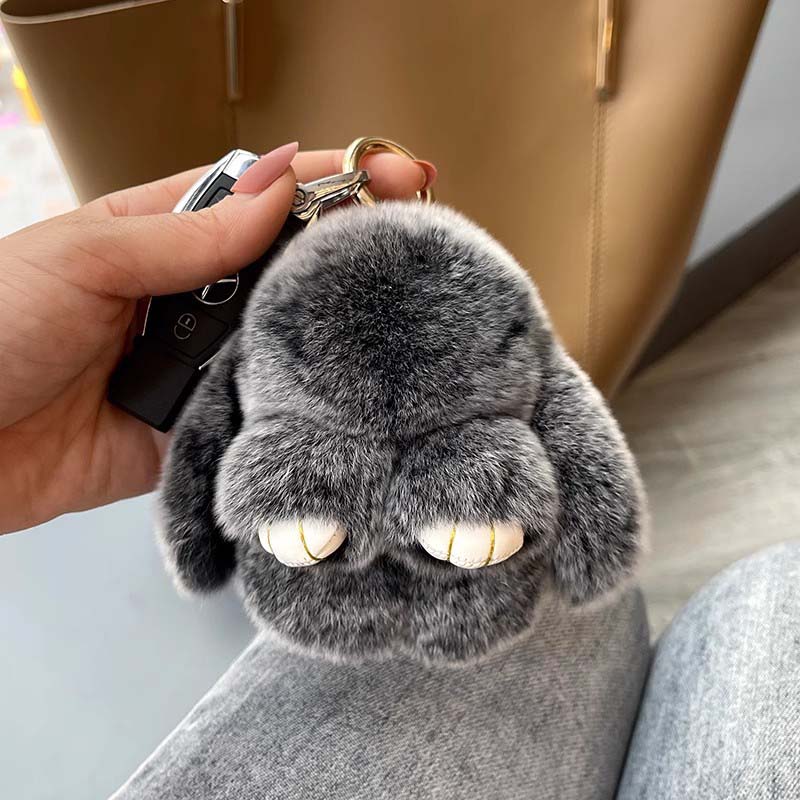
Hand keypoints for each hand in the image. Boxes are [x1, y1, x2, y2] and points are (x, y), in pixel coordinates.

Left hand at [0, 144, 435, 532]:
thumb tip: (276, 191)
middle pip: (284, 269)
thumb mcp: (85, 258)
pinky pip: (258, 412)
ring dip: (327, 331)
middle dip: (347, 253)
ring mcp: (197, 364)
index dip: (330, 181)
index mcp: (160, 235)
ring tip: (397, 313)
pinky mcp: (197, 427)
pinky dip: (294, 405)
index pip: (260, 196)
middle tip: (415, 244)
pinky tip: (339, 391)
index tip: (395, 175)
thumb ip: (185, 235)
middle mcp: (190, 297)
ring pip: (282, 341)